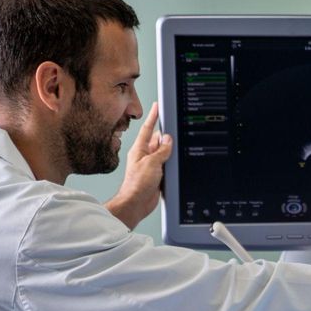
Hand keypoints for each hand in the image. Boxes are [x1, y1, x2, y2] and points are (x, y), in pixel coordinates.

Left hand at [105, 102, 173, 228]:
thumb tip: (168, 140)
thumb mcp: (152, 163)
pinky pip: (167, 165)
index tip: (157, 106)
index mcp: (140, 149)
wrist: (136, 204)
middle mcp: (145, 156)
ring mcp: (152, 166)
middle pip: (159, 141)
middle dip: (167, 138)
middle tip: (173, 137)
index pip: (148, 129)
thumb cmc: (137, 185)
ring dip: (170, 154)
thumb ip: (161, 150)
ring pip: (165, 153)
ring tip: (172, 157)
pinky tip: (174, 166)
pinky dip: (172, 164)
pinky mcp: (158, 175)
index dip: (153, 117)